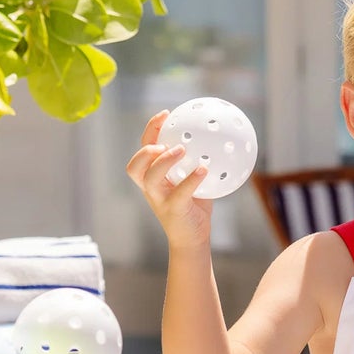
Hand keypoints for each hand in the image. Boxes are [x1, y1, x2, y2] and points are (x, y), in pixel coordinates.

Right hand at [126, 111, 212, 249]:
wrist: (193, 238)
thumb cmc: (194, 206)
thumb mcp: (194, 179)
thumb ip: (198, 160)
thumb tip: (218, 136)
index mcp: (153, 176)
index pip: (144, 149)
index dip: (150, 130)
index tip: (166, 114)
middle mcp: (151, 188)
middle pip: (135, 165)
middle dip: (146, 149)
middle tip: (165, 140)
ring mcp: (159, 199)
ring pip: (149, 177)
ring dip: (163, 161)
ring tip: (181, 150)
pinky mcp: (173, 210)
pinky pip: (179, 193)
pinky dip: (191, 179)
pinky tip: (204, 169)